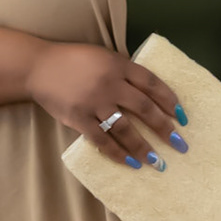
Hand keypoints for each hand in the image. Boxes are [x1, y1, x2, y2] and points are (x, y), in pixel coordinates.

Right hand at [24, 43, 186, 170]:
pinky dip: (117, 153)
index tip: (182, 117)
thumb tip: (149, 92)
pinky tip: (130, 163)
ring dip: (143, 147)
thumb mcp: (103, 57)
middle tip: (180, 145)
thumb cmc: (73, 60)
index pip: (152, 83)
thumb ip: (124, 71)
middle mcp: (109, 83)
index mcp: (118, 65)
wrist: (38, 66)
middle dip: (165, 128)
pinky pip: (102, 140)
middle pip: (145, 108)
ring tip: (157, 162)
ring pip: (125, 129)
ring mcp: (93, 102)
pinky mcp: (78, 118)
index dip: (170, 100)